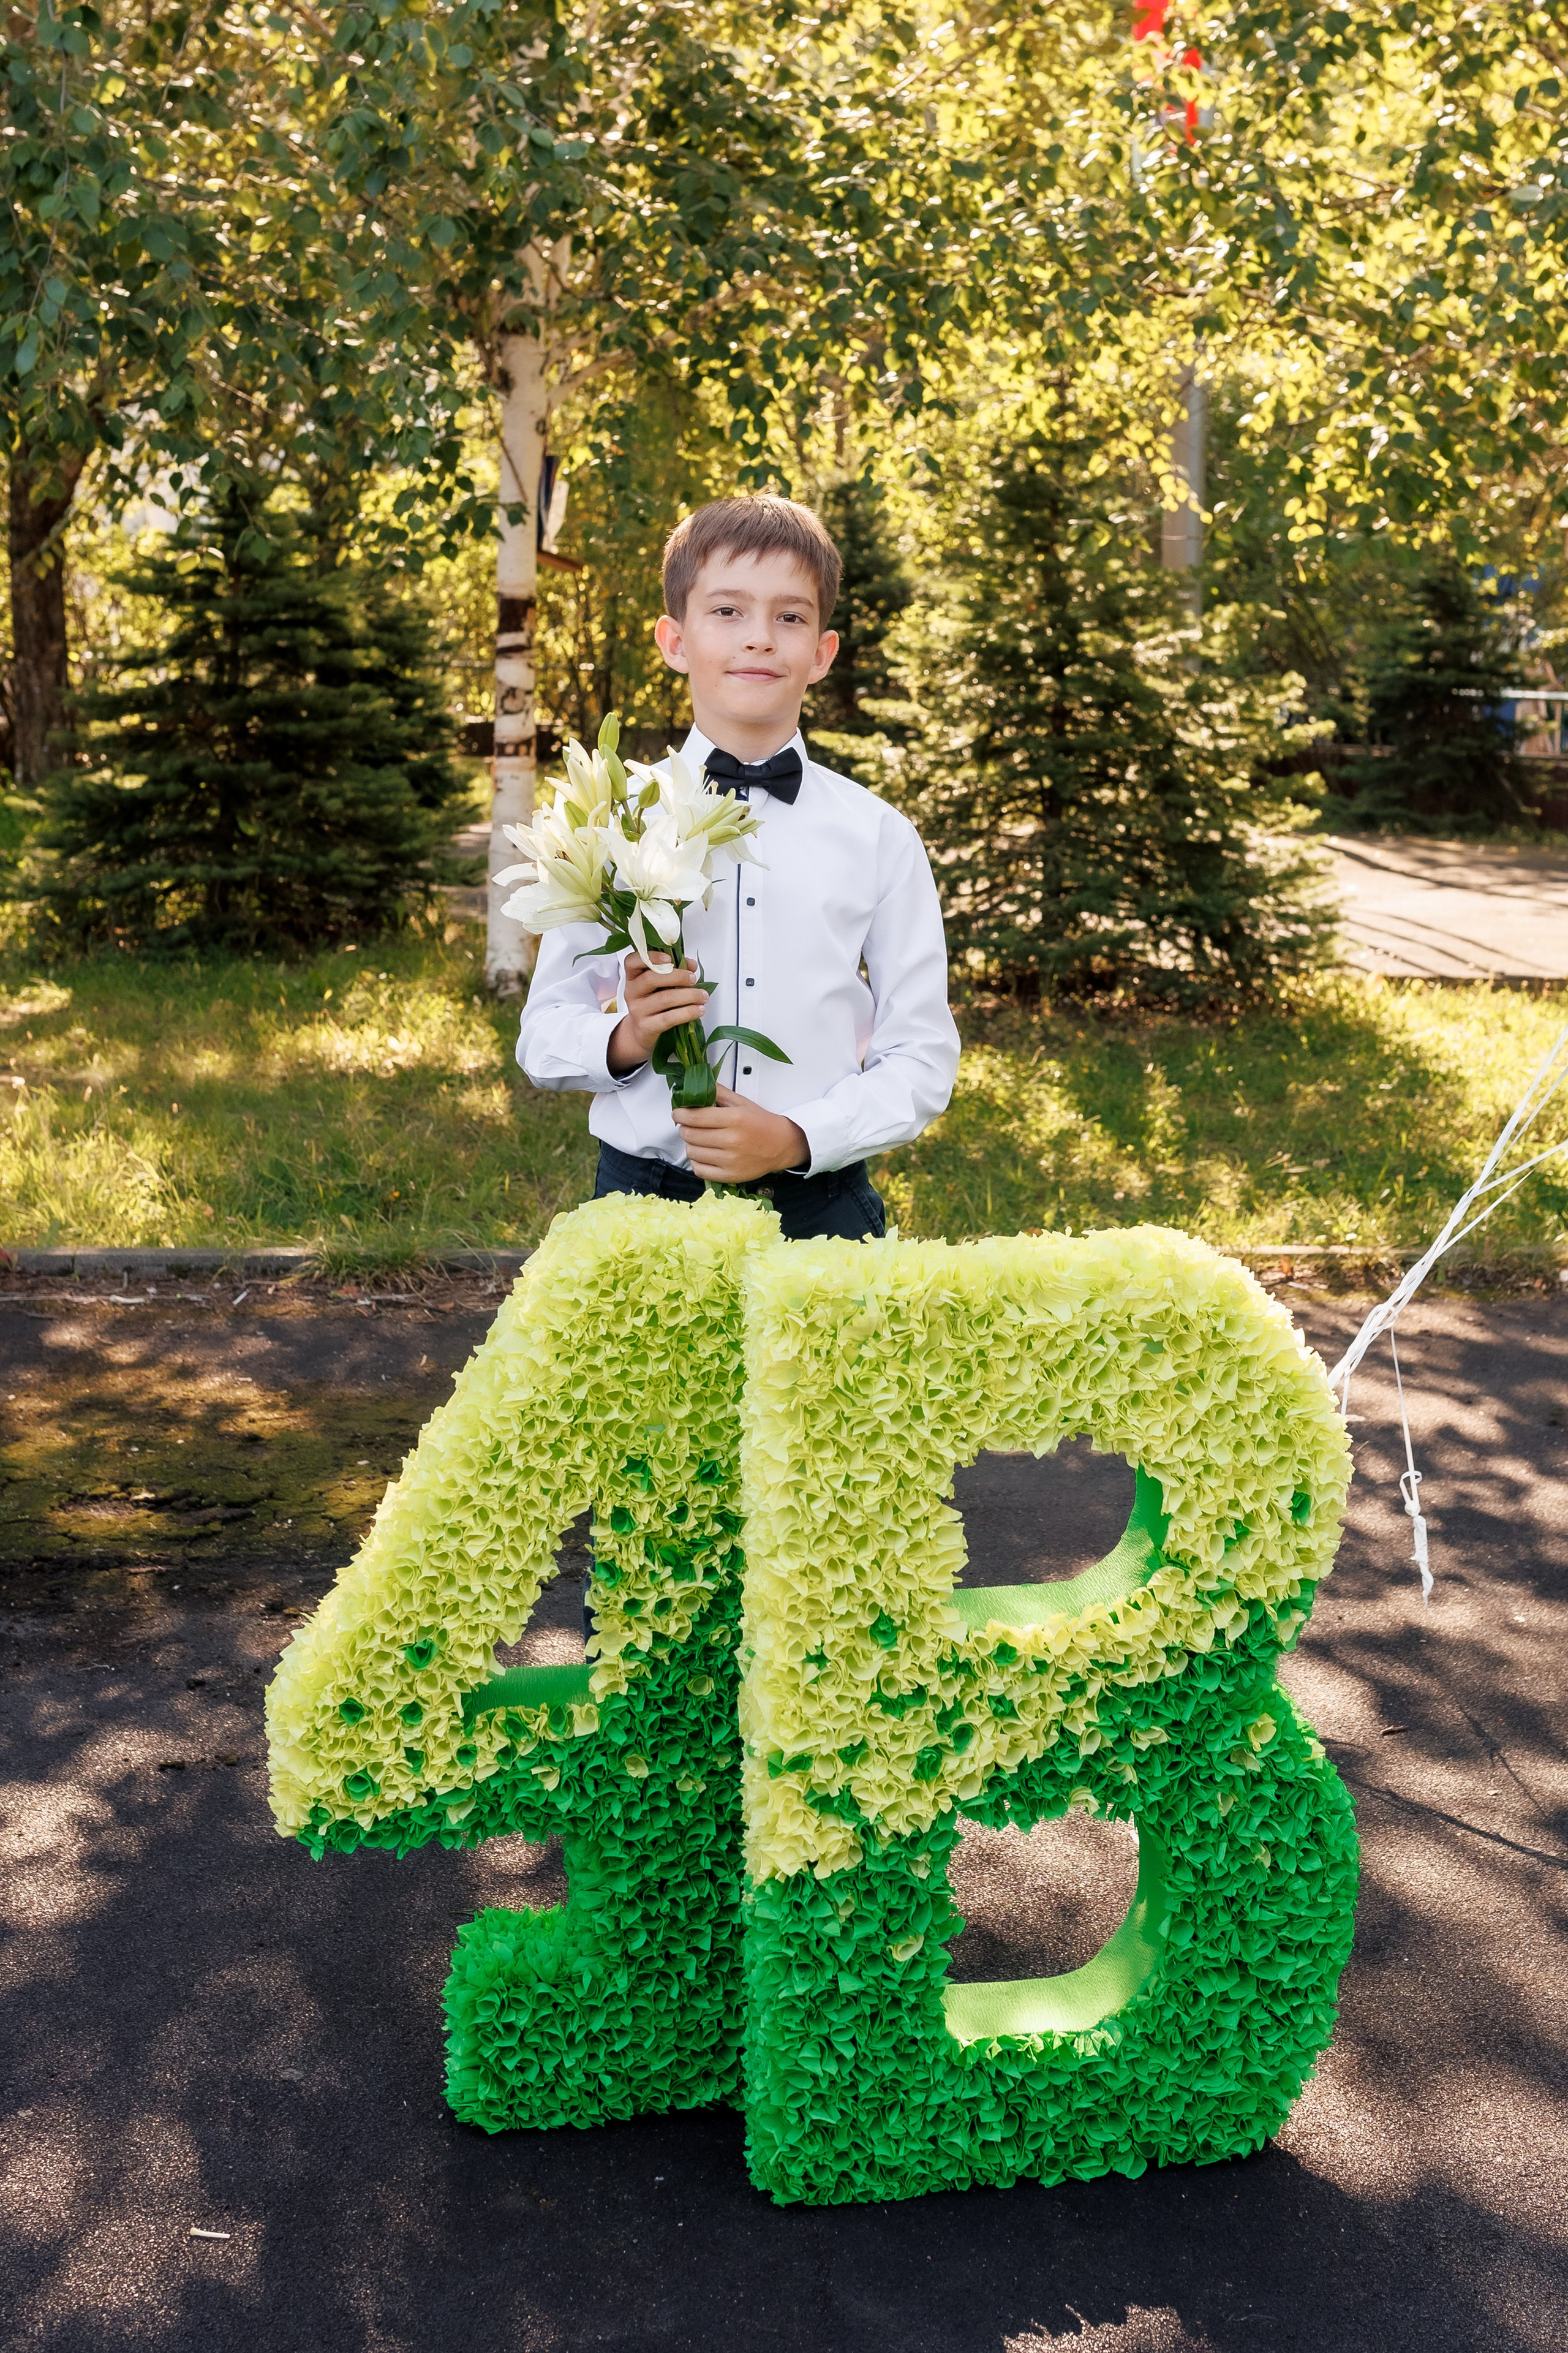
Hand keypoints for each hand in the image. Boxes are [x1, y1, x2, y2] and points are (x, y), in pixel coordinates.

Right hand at [607, 954, 709, 1076]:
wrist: (641, 1032)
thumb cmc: (653, 1004)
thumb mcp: (659, 986)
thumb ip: (674, 971)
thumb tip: (691, 965)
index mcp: (633, 978)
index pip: (632, 961)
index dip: (651, 957)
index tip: (669, 959)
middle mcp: (632, 993)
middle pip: (651, 979)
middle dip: (677, 976)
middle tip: (693, 979)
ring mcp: (638, 1010)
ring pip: (664, 999)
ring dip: (688, 995)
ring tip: (702, 996)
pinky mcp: (647, 1027)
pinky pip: (669, 1018)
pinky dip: (687, 1013)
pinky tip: (698, 1010)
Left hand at [673, 1085, 808, 1185]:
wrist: (781, 1145)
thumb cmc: (761, 1123)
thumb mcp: (741, 1102)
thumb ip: (718, 1093)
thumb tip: (697, 1084)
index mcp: (734, 1119)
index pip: (694, 1117)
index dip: (680, 1114)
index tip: (678, 1113)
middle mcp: (732, 1140)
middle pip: (690, 1134)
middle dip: (684, 1128)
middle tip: (689, 1125)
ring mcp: (730, 1160)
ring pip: (692, 1153)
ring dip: (691, 1145)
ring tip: (699, 1139)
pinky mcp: (729, 1175)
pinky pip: (699, 1170)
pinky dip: (697, 1162)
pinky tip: (704, 1154)